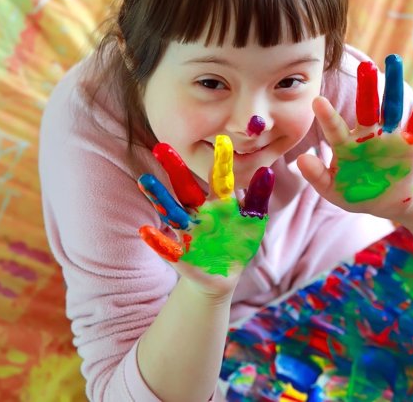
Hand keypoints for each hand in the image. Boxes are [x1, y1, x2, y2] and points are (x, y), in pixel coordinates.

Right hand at [137, 135, 274, 295]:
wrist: (224, 274)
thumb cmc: (239, 242)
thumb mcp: (253, 220)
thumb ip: (258, 198)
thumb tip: (267, 170)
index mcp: (219, 202)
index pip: (219, 178)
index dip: (221, 161)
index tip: (222, 139)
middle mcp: (199, 212)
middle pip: (185, 188)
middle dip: (174, 169)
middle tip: (161, 146)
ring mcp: (188, 232)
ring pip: (172, 212)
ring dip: (159, 197)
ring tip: (145, 179)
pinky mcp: (180, 255)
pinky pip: (167, 247)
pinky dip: (157, 240)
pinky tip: (145, 231)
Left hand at [297, 54, 412, 219]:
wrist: (386, 202)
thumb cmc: (355, 193)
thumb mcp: (333, 190)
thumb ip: (317, 176)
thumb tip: (300, 160)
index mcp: (346, 145)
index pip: (335, 128)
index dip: (327, 116)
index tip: (317, 101)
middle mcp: (367, 134)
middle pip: (366, 107)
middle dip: (366, 87)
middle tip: (364, 66)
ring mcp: (390, 136)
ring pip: (391, 106)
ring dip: (393, 85)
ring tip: (393, 60)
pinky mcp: (412, 141)